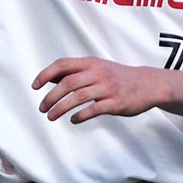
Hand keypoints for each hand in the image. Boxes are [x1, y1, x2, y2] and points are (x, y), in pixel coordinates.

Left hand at [33, 56, 170, 123]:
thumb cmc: (116, 77)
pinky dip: (80, 115)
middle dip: (51, 96)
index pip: (62, 64)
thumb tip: (49, 79)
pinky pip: (94, 109)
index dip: (45, 74)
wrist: (148, 84)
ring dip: (61, 108)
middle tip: (42, 108)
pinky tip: (72, 120)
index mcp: (90, 63)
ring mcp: (108, 88)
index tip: (35, 86)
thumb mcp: (96, 68)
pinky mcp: (116, 102)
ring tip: (51, 116)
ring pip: (78, 97)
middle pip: (68, 83)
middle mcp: (98, 73)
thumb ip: (74, 73)